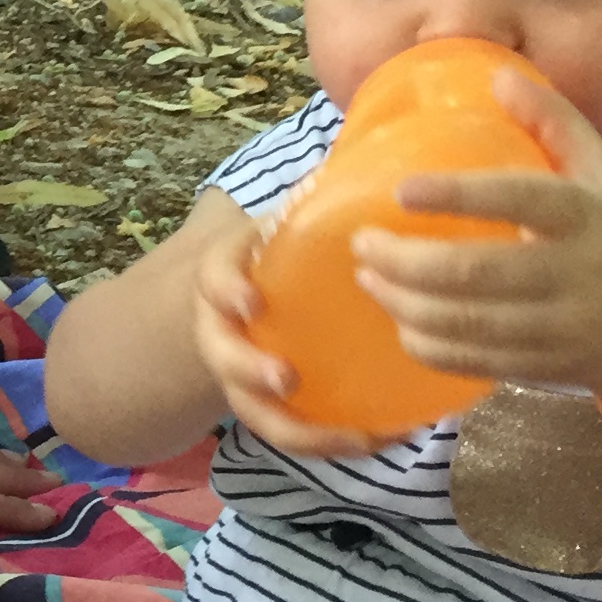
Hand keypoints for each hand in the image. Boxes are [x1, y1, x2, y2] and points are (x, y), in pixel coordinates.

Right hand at [190, 214, 377, 458]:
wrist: (247, 299)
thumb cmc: (273, 258)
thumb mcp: (280, 226)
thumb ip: (307, 203)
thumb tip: (361, 159)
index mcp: (223, 282)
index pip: (214, 281)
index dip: (228, 292)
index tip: (252, 301)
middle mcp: (225, 335)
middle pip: (224, 362)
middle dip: (250, 372)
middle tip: (285, 379)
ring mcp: (246, 380)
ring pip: (259, 415)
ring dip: (301, 432)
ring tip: (354, 439)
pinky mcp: (278, 409)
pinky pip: (300, 434)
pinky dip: (337, 442)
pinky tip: (386, 438)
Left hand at [355, 68, 601, 403]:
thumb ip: (556, 123)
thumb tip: (498, 75)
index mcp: (590, 215)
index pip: (521, 199)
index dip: (459, 195)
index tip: (401, 190)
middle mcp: (579, 273)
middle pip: (479, 272)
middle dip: (406, 261)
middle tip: (361, 243)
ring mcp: (563, 328)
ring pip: (469, 323)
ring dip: (405, 303)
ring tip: (367, 278)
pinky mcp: (548, 367)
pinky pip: (476, 362)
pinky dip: (429, 346)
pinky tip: (398, 323)